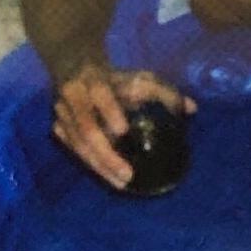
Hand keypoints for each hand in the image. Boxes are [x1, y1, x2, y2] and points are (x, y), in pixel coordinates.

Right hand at [49, 62, 192, 188]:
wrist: (75, 66)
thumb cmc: (116, 78)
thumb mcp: (140, 77)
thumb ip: (165, 92)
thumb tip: (191, 109)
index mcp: (93, 80)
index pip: (99, 94)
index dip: (109, 111)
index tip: (122, 131)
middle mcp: (73, 97)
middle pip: (86, 128)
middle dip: (106, 154)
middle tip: (127, 174)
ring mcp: (63, 114)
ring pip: (78, 145)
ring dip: (99, 166)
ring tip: (121, 183)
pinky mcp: (60, 127)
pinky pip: (73, 151)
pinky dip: (91, 165)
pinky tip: (108, 177)